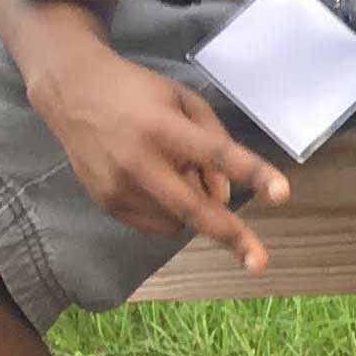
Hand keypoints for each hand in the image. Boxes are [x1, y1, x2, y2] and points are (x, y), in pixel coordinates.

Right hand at [28, 40, 290, 271]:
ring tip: (177, 170)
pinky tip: (158, 181)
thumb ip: (214, 140)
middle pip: (194, 208)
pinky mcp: (107, 204)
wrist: (73, 93)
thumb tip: (225, 197)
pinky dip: (170, 210)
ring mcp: (119, 187)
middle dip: (230, 236)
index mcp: (164, 128)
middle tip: (259, 262)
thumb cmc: (140, 93)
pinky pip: (156, 223)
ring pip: (178, 220)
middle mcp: (139, 162)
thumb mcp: (185, 100)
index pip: (218, 153)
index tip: (282, 192)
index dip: (253, 173)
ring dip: (194, 206)